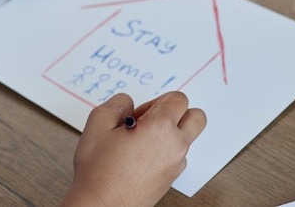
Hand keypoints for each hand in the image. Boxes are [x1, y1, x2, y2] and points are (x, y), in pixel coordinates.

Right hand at [62, 92, 206, 206]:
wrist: (102, 205)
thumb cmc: (99, 170)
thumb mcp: (98, 122)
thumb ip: (117, 103)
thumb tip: (127, 104)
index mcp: (160, 127)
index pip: (178, 98)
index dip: (157, 100)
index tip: (140, 112)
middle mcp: (175, 145)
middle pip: (196, 116)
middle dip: (177, 112)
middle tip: (151, 120)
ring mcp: (176, 164)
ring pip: (186, 137)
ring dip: (169, 132)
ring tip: (139, 141)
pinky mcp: (171, 178)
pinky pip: (176, 155)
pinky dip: (163, 151)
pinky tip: (139, 158)